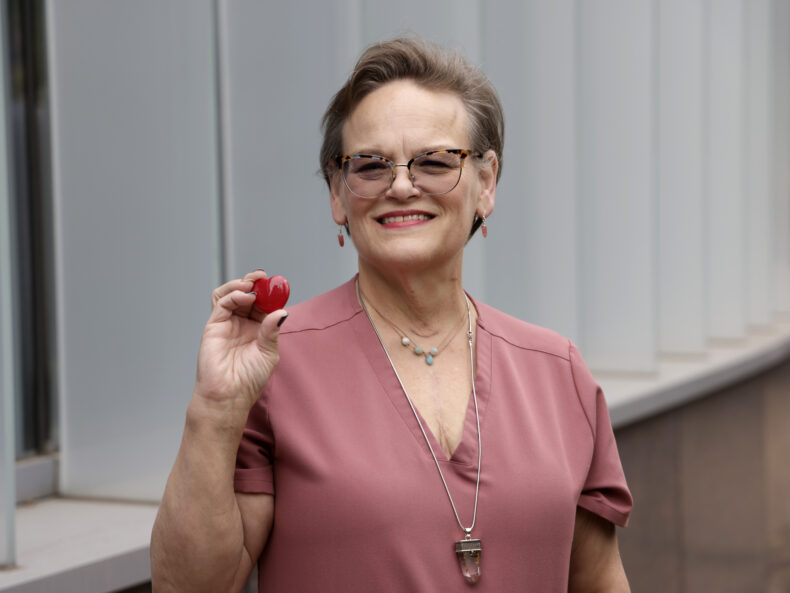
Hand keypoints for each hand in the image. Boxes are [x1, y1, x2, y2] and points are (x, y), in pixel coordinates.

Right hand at [192, 270, 287, 421]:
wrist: (229, 395)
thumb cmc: (249, 380)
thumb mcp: (268, 353)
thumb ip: (272, 330)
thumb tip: (282, 311)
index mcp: (257, 329)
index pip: (263, 304)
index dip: (269, 293)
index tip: (278, 284)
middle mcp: (241, 324)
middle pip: (247, 295)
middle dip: (256, 284)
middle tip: (264, 278)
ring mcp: (227, 323)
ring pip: (232, 294)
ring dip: (242, 285)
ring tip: (253, 284)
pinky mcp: (214, 325)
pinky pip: (222, 303)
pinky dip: (234, 294)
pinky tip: (246, 296)